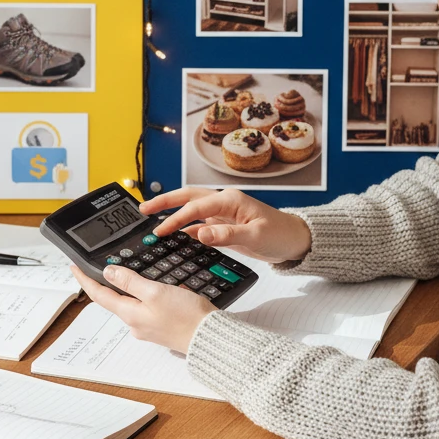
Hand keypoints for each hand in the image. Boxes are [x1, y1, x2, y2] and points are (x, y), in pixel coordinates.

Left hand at [71, 264, 212, 354]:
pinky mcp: (162, 326)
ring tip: (130, 270)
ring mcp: (148, 326)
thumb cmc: (186, 316)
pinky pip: (147, 306)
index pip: (99, 295)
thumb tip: (109, 272)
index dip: (85, 279)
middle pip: (114, 298)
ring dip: (129, 286)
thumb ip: (131, 282)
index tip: (74, 267)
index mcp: (130, 314)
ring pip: (132, 302)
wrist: (209, 338)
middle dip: (107, 282)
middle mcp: (135, 323)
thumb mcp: (155, 292)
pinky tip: (158, 285)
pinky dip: (146, 293)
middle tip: (100, 265)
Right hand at [139, 187, 311, 264]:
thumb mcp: (255, 237)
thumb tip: (201, 233)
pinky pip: (199, 223)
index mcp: (230, 200)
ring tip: (151, 218)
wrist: (295, 240)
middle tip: (142, 209)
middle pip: (188, 197)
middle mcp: (224, 202)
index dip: (175, 218)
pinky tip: (174, 235)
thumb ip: (227, 235)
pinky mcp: (224, 225)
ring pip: (191, 208)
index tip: (160, 231)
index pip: (195, 207)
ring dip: (172, 212)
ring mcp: (223, 213)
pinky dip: (185, 227)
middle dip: (164, 202)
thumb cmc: (281, 234)